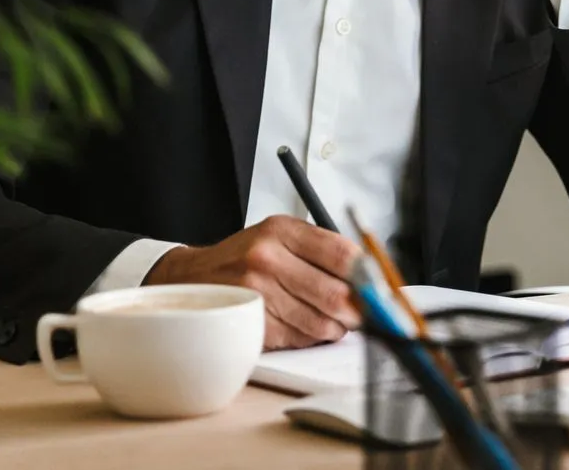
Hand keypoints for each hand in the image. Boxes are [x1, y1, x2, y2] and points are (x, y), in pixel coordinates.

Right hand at [143, 215, 361, 349]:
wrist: (190, 279)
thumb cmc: (244, 258)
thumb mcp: (278, 236)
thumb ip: (320, 249)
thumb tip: (369, 274)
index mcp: (280, 230)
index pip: (341, 252)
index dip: (367, 273)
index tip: (377, 283)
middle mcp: (267, 257)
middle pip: (335, 293)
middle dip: (357, 308)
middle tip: (363, 311)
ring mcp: (256, 292)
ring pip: (321, 322)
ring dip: (336, 327)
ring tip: (333, 320)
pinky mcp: (250, 323)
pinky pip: (299, 339)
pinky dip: (311, 338)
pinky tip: (305, 326)